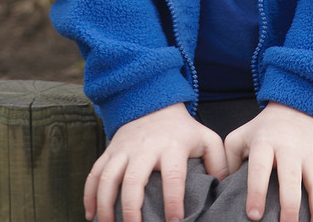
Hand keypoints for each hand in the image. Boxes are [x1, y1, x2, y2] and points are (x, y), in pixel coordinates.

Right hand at [84, 102, 227, 221]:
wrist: (153, 103)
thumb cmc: (183, 131)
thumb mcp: (206, 139)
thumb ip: (218, 163)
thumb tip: (223, 189)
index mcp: (171, 147)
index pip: (173, 177)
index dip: (173, 201)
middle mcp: (145, 148)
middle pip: (133, 180)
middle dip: (132, 209)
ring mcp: (124, 149)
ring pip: (108, 177)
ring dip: (106, 205)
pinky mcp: (110, 150)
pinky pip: (94, 173)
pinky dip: (89, 194)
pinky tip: (91, 215)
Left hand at [223, 103, 312, 221]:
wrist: (297, 107)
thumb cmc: (264, 130)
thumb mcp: (241, 136)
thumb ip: (228, 160)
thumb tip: (218, 187)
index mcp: (266, 142)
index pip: (260, 166)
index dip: (256, 191)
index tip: (254, 215)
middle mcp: (291, 149)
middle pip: (292, 179)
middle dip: (290, 206)